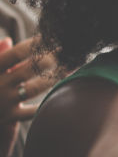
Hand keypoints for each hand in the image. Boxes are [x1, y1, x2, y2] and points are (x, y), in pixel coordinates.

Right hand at [0, 37, 61, 156]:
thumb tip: (8, 40)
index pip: (16, 54)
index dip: (35, 45)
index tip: (52, 39)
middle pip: (28, 70)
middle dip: (50, 60)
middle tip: (69, 52)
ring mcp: (4, 101)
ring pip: (33, 89)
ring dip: (53, 79)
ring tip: (71, 68)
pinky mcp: (9, 117)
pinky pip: (31, 111)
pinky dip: (45, 104)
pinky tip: (60, 96)